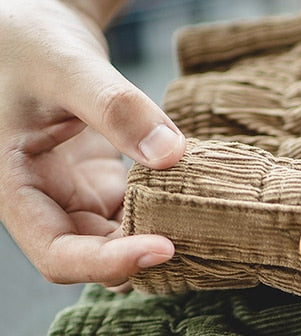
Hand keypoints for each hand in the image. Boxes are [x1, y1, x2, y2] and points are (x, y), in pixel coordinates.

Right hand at [0, 0, 185, 286]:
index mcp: (16, 190)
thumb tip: (170, 153)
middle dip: (144, 256)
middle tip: (198, 239)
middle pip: (96, 258)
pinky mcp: (106, 190)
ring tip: (205, 225)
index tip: (164, 248)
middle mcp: (46, 206)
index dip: (110, 263)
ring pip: (122, 244)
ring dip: (159, 240)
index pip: (58, 256)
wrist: (39, 29)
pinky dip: (166, 217)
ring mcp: (78, 200)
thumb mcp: (66, 65)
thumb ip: (115, 107)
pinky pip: (138, 219)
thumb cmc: (31, 41)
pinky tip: (198, 204)